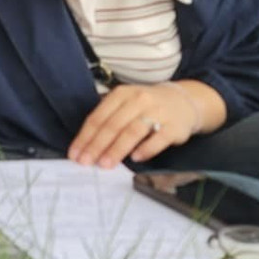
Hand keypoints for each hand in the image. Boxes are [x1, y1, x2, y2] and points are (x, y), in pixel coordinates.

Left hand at [68, 82, 200, 167]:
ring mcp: (157, 112)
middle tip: (86, 162)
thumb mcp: (125, 104)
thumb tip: (85, 145)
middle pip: (113, 125)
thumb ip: (108, 119)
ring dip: (117, 149)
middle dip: (97, 145)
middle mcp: (138, 100)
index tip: (75, 154)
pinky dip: (146, 149)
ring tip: (105, 164)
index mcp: (121, 94)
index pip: (98, 117)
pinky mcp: (174, 126)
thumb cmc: (146, 107)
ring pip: (132, 131)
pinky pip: (158, 139)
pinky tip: (135, 158)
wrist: (183, 102)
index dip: (85, 137)